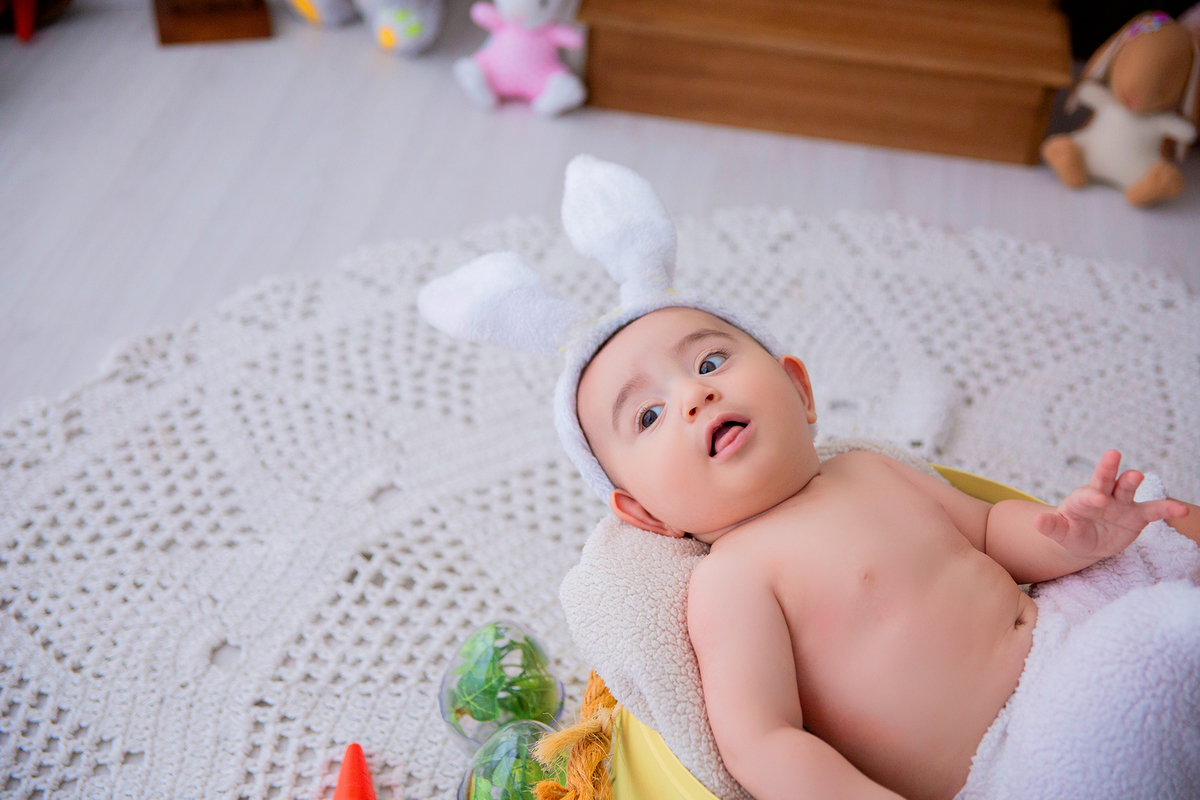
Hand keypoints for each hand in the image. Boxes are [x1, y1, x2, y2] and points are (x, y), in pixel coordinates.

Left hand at [1034, 450, 1188, 560]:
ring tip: (1137, 474)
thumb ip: (1051, 527)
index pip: (1084, 496)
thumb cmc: (1071, 532)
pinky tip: (1182, 510)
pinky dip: (1167, 509)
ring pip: (1126, 489)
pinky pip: (1153, 510)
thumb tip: (1036, 522)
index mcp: (1079, 501)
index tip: (1096, 499)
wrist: (1087, 540)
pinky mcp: (1137, 516)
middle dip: (1107, 468)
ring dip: (1131, 481)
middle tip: (1112, 455)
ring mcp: (1120, 504)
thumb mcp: (1060, 533)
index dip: (1090, 497)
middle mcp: (1101, 496)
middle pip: (1103, 479)